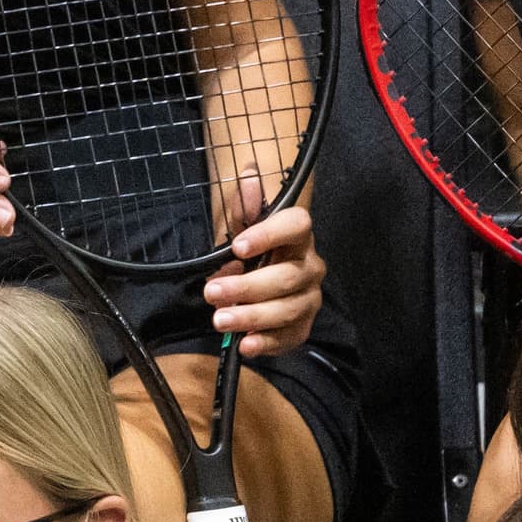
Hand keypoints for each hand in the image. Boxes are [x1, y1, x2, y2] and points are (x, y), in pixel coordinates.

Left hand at [201, 200, 325, 359]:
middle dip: (247, 287)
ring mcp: (308, 298)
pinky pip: (290, 337)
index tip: (237, 247)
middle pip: (287, 277)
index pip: (297, 226)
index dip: (269, 234)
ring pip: (287, 309)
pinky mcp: (300, 326)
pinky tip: (245, 344)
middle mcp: (309, 266)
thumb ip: (243, 205)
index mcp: (297, 236)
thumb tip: (248, 177)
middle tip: (212, 292)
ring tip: (220, 319)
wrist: (251, 273)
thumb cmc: (246, 249)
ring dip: (252, 316)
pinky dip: (267, 344)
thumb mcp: (237, 225)